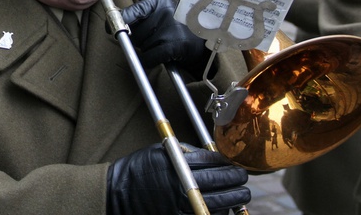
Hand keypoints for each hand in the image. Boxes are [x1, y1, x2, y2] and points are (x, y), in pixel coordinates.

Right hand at [106, 143, 249, 214]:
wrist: (117, 194)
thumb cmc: (138, 170)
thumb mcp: (159, 151)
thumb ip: (184, 153)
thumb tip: (210, 155)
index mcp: (175, 163)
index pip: (210, 160)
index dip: (226, 162)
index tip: (233, 162)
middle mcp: (180, 184)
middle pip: (218, 181)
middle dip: (235, 179)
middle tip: (243, 178)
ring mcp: (179, 204)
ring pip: (216, 203)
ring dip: (233, 200)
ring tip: (241, 195)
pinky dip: (216, 214)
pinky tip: (224, 210)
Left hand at [119, 0, 210, 76]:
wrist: (205, 39)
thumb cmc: (178, 21)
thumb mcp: (162, 3)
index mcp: (158, 1)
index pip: (131, 12)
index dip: (118, 21)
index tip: (111, 28)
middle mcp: (163, 12)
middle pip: (133, 32)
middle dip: (137, 38)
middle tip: (151, 38)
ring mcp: (169, 29)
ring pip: (140, 45)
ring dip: (145, 49)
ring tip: (159, 44)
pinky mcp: (174, 45)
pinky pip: (149, 57)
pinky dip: (149, 61)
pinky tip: (157, 57)